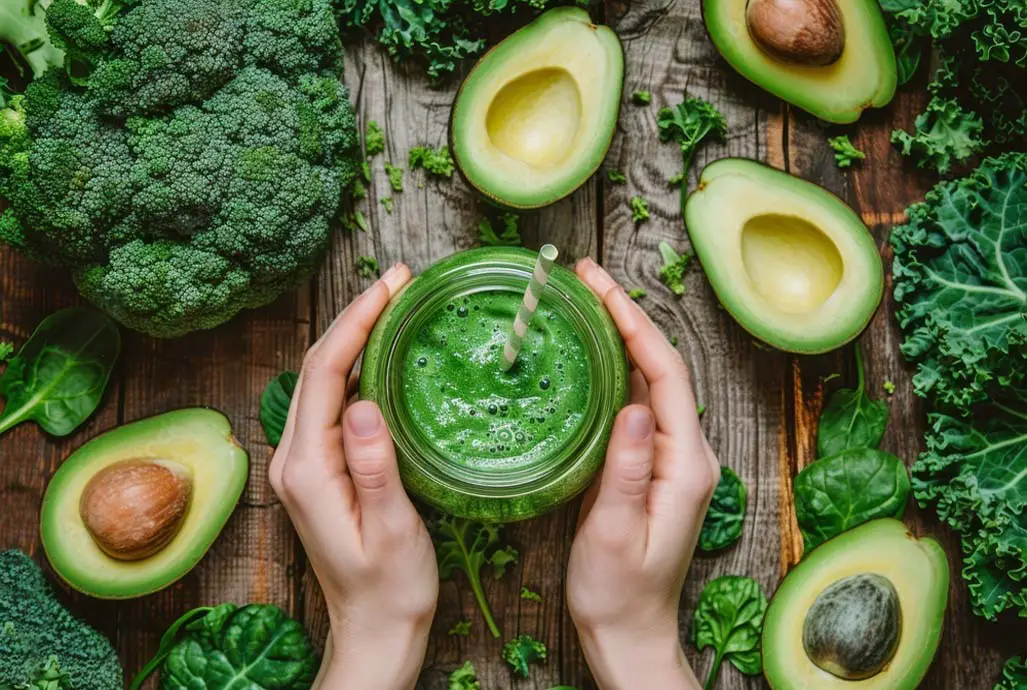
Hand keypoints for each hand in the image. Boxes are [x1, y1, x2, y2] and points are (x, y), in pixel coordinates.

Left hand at [269, 264, 437, 689]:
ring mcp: (303, 465)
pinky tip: (385, 355)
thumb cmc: (391, 590)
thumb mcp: (393, 530)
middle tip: (400, 282)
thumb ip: (374, 467)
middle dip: (354, 317)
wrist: (374, 632)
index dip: (356, 322)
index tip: (392, 286)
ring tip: (395, 305)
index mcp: (307, 470)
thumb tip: (365, 402)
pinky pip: (332, 403)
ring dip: (353, 337)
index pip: (325, 374)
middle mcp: (295, 460)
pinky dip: (356, 367)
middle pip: (316, 369)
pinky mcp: (319, 471)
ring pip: (322, 382)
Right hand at [567, 258, 719, 689]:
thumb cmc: (618, 593)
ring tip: (582, 300)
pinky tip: (587, 353)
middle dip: (627, 316)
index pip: (666, 376)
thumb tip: (633, 407)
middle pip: (663, 368)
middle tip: (584, 277)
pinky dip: (614, 367)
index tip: (600, 287)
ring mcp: (672, 459)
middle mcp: (689, 455)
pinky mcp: (652, 465)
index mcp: (687, 466)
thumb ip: (627, 471)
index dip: (634, 324)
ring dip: (621, 335)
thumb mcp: (616, 535)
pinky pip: (638, 402)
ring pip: (651, 380)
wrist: (629, 633)